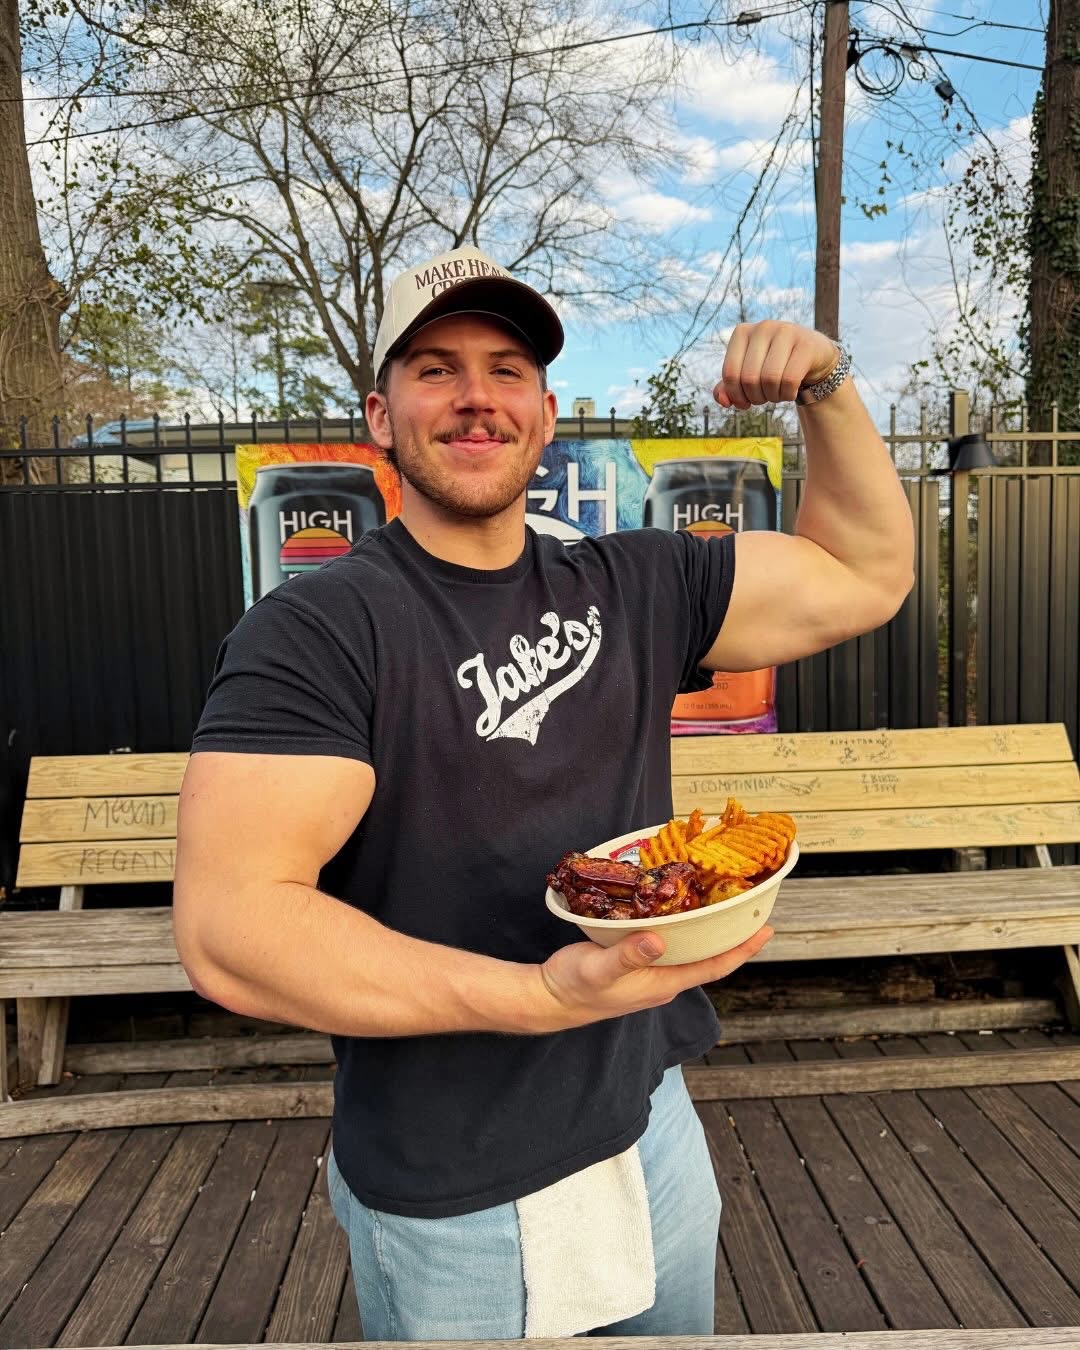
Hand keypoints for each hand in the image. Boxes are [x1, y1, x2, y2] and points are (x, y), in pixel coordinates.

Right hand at [533, 924, 772, 1031]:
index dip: (741, 950)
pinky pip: (670, 944)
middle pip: (708, 957)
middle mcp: (664, 979)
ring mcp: (650, 972)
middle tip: (749, 907)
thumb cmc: (575, 987)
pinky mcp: (636, 962)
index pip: (714, 966)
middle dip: (731, 936)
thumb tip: (658, 941)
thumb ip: (627, 955)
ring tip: (722, 903)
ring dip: (708, 930)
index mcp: (663, 983)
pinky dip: (682, 927)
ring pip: (690, 950)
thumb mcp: (599, 969)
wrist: (550, 999)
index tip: (766, 930)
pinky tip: (679, 908)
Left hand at [713, 321, 837, 409]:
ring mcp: (786, 332)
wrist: (812, 357)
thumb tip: (722, 400)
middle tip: (764, 399)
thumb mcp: (748, 375)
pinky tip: (790, 393)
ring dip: (772, 397)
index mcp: (742, 332)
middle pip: (749, 378)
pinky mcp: (806, 345)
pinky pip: (790, 380)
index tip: (745, 403)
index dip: (736, 396)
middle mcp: (763, 327)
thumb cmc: (774, 366)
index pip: (729, 373)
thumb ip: (729, 388)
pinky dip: (787, 395)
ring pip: (770, 379)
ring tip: (777, 395)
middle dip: (755, 398)